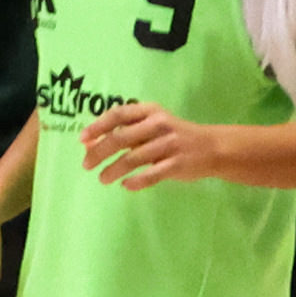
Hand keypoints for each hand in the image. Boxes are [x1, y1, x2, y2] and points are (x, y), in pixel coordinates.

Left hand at [79, 101, 222, 191]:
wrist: (213, 147)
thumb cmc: (174, 136)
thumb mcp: (151, 126)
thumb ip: (124, 132)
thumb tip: (88, 143)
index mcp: (150, 111)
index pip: (118, 115)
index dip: (98, 127)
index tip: (82, 140)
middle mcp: (159, 124)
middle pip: (121, 138)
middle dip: (99, 152)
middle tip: (86, 165)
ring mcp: (169, 144)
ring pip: (133, 158)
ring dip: (113, 170)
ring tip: (102, 178)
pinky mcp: (177, 164)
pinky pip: (151, 174)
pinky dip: (136, 181)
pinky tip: (126, 185)